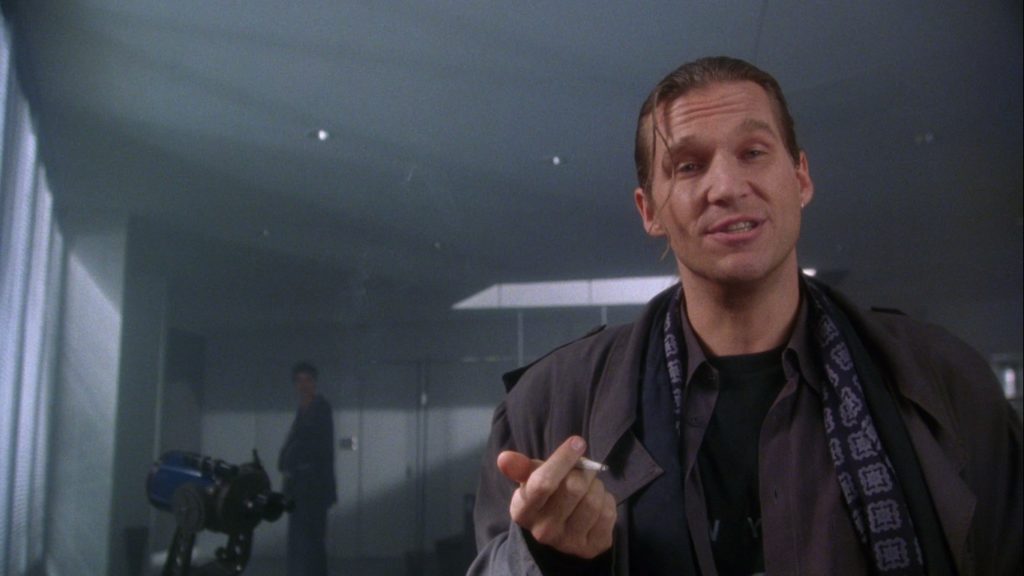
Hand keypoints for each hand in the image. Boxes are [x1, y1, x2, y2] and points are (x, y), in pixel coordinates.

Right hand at [497, 436, 616, 558]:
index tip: (578, 442)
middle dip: (584, 471)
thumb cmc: (546, 496)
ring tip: (588, 487)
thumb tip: (503, 458)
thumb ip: (520, 467)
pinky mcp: (592, 547)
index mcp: (523, 511)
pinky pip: (607, 513)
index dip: (563, 459)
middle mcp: (543, 531)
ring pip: (593, 500)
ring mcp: (568, 542)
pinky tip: (597, 503)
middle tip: (582, 471)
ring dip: (596, 486)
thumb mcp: (531, 480)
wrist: (561, 532)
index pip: (543, 482)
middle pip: (574, 487)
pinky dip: (606, 501)